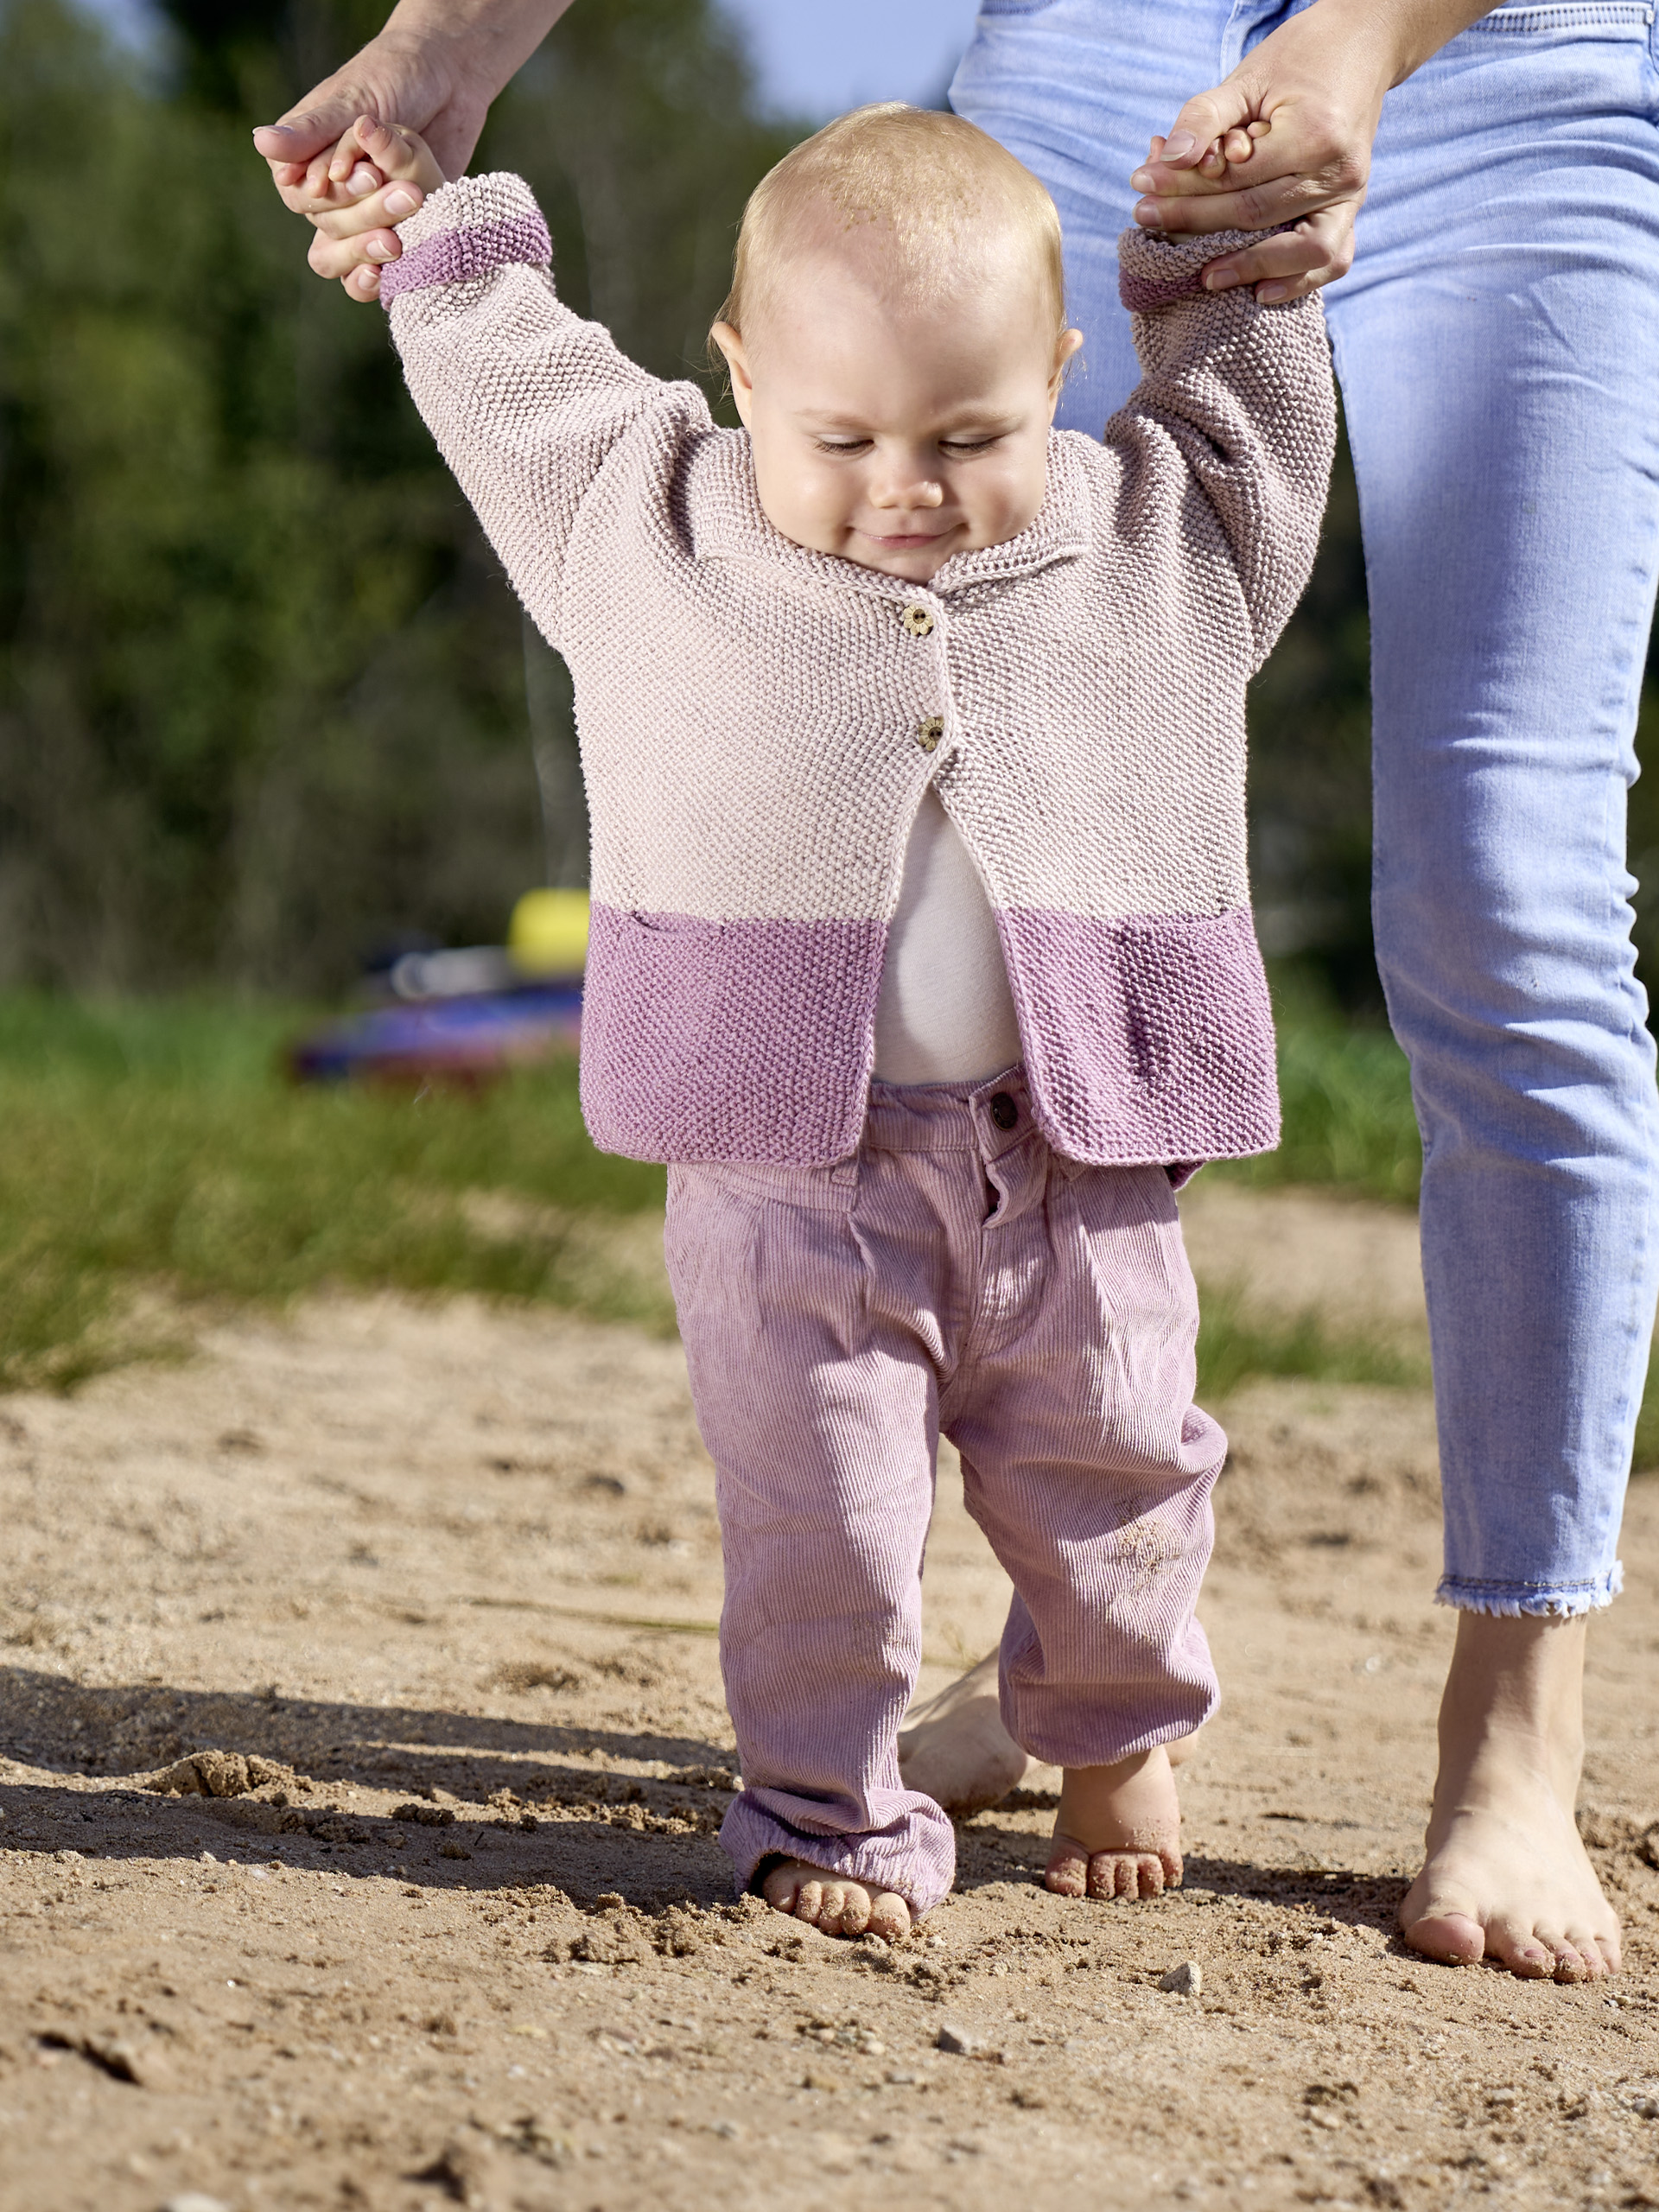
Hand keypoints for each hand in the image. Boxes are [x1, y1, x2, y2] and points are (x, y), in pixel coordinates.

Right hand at [253, 0, 574, 300]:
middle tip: (408, 195)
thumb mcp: (353, 99)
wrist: (448, 80)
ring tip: (400, 239)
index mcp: (301, 158)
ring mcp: (357, 215)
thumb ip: (313, 130)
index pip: (299, 196)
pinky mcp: (390, 231)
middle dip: (366, 213)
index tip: (367, 177)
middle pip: (328, 226)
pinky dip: (375, 280)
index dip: (332, 195)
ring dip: (370, 250)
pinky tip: (387, 278)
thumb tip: (260, 141)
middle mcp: (323, 192)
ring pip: (344, 254)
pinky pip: (370, 271)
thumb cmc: (392, 77)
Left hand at [1126, 0, 1490, 301]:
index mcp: (1315, 134)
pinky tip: (1259, 292)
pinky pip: (1333, 259)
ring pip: (1304, 251)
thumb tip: (1166, 160)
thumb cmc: (1295, 65)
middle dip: (1197, 221)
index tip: (1142, 187)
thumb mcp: (1245, 81)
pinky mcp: (1351, 211)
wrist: (1359, 50)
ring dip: (1250, 266)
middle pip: (1258, 215)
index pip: (1237, 178)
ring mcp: (1351, 196)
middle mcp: (1339, 171)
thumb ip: (1204, 118)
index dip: (1184, 187)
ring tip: (1206, 277)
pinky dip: (1298, 282)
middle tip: (1148, 220)